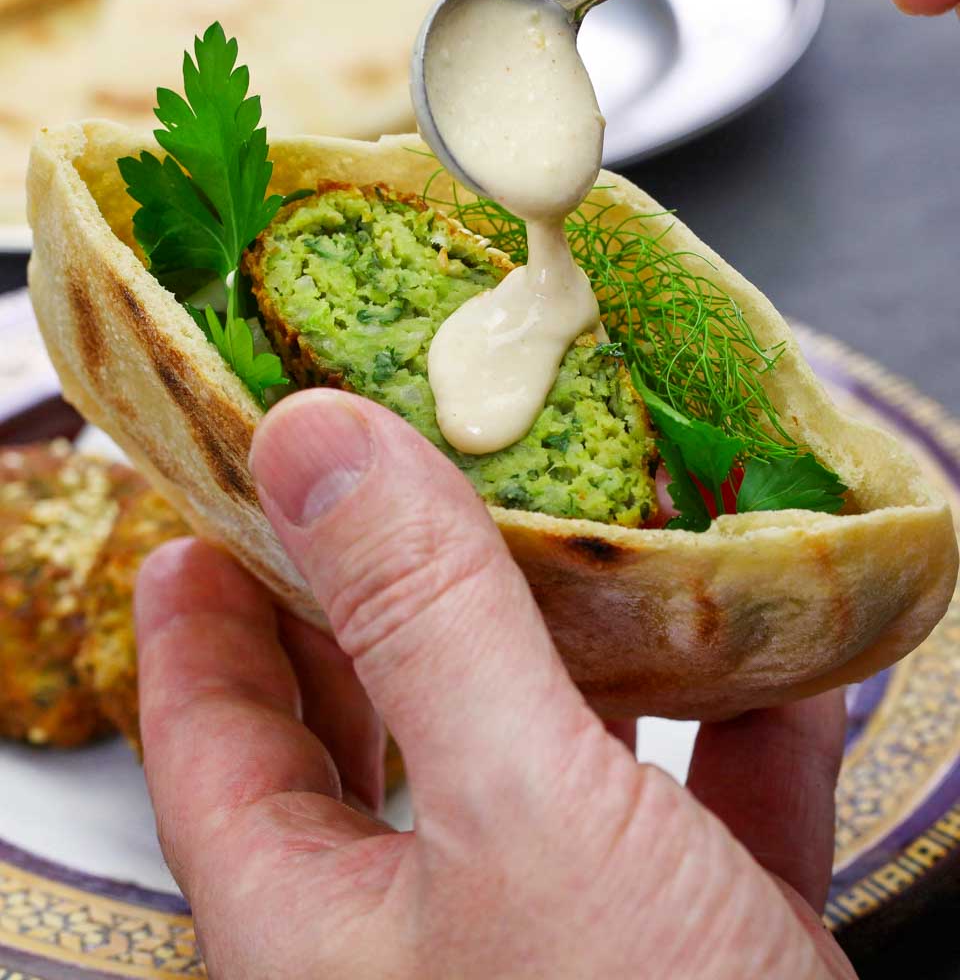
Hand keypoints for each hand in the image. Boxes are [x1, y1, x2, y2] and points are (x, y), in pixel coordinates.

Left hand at [137, 390, 853, 978]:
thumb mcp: (521, 823)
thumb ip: (418, 622)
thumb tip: (314, 441)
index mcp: (317, 919)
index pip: (209, 718)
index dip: (206, 585)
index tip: (230, 473)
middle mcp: (429, 929)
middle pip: (373, 717)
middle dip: (388, 583)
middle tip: (403, 466)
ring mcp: (571, 940)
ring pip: (549, 745)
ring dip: (580, 637)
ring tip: (592, 524)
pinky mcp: (704, 952)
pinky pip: (708, 804)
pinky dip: (741, 725)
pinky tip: (783, 657)